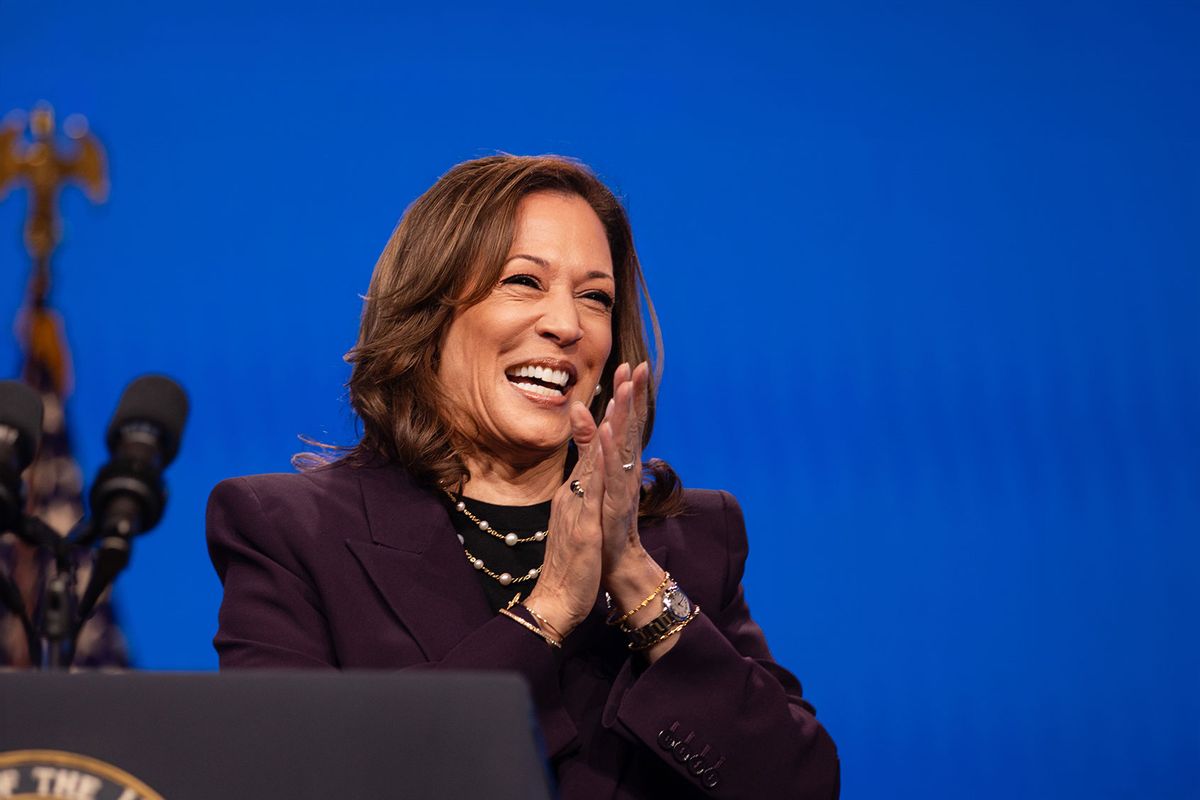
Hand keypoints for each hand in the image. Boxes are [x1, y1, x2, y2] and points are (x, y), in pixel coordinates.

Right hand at [522, 401, 605, 637]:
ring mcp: (576, 506)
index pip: (594, 447)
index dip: (609, 415)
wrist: (555, 602)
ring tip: (620, 388)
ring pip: (593, 455)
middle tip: (624, 367)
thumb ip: (581, 503)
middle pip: (595, 440)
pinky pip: (590, 486)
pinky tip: (605, 436)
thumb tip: (586, 485)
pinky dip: (597, 459)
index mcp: (575, 494)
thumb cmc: (572, 568)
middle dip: (612, 403)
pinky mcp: (582, 523)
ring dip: (608, 419)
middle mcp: (574, 493)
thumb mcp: (579, 527)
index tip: (622, 383)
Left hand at [597, 362, 663, 592]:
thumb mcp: (594, 485)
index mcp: (619, 467)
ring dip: (626, 415)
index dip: (628, 396)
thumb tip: (585, 422)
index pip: (625, 424)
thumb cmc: (603, 529)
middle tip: (639, 365)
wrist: (613, 568)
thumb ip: (592, 452)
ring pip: (625, 447)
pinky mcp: (613, 506)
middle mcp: (625, 473)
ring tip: (626, 386)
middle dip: (634, 396)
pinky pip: (613, 474)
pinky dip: (610, 451)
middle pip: (630, 428)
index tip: (631, 366)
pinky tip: (609, 430)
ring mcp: (621, 488)